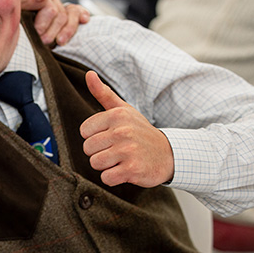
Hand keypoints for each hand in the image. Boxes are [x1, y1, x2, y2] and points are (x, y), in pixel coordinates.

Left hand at [22, 0, 89, 46]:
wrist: (20, 37)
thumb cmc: (16, 26)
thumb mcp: (17, 13)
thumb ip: (27, 2)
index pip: (43, 0)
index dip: (41, 20)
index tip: (37, 33)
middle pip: (56, 11)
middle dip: (50, 29)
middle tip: (43, 42)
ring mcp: (58, 4)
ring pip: (68, 15)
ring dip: (65, 30)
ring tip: (58, 42)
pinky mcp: (69, 12)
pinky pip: (77, 11)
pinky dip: (82, 15)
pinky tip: (84, 19)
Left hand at [79, 71, 173, 187]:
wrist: (169, 154)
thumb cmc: (141, 132)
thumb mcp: (124, 110)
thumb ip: (103, 93)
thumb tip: (89, 74)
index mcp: (117, 115)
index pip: (84, 131)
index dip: (95, 137)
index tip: (110, 137)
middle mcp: (122, 131)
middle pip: (88, 148)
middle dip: (100, 152)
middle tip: (117, 150)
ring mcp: (127, 151)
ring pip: (95, 163)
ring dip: (106, 165)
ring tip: (121, 159)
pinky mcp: (132, 170)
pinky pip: (106, 178)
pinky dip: (114, 178)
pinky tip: (126, 170)